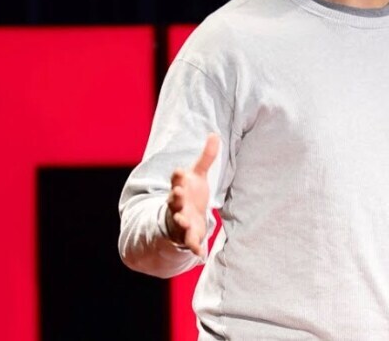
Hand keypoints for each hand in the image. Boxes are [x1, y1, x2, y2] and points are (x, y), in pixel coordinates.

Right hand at [165, 133, 219, 255]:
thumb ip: (206, 158)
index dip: (177, 177)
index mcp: (179, 189)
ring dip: (181, 222)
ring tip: (183, 222)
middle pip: (174, 201)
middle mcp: (177, 206)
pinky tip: (201, 254)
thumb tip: (214, 134)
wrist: (181, 221)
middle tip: (177, 193)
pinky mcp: (188, 237)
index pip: (176, 181)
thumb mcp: (197, 176)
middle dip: (175, 198)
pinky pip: (191, 243)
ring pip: (179, 222)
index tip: (179, 171)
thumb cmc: (190, 196)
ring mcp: (181, 222)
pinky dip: (195, 248)